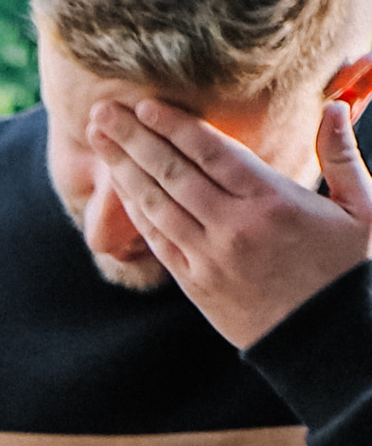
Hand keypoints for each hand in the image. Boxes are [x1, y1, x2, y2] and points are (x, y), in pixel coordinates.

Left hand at [86, 94, 371, 348]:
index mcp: (271, 201)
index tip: (144, 104)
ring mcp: (208, 259)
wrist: (325, 341)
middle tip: (103, 113)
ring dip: (124, 171)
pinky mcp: (196, 285)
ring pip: (157, 205)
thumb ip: (340, 156)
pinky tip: (121, 188)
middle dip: (134, 140)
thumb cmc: (347, 271)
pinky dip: (138, 211)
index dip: (174, 126)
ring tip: (100, 141)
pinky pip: (159, 241)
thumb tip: (333, 108)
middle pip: (172, 174)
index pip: (211, 153)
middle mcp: (232, 228)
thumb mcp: (360, 208)